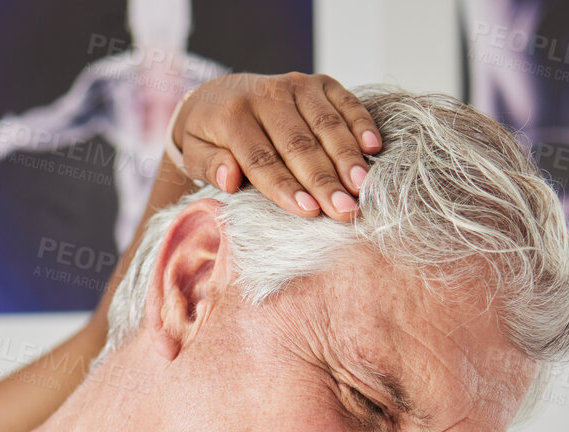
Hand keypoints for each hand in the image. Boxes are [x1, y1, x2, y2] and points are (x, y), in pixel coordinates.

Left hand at [170, 72, 381, 221]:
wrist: (220, 94)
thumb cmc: (210, 135)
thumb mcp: (195, 151)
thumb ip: (209, 165)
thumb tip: (229, 178)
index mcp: (232, 116)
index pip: (261, 158)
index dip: (285, 186)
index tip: (308, 212)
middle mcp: (267, 95)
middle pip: (299, 144)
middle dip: (323, 180)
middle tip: (344, 210)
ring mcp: (296, 86)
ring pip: (326, 124)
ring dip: (347, 157)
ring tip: (363, 188)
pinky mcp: (319, 82)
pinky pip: (345, 101)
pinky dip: (361, 123)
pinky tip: (374, 148)